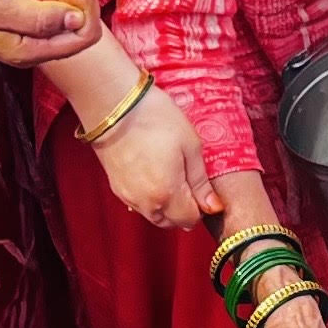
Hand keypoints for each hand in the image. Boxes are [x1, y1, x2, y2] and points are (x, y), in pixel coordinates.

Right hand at [0, 0, 102, 67]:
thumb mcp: (0, 4)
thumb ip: (41, 18)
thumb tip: (77, 20)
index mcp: (26, 51)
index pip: (80, 39)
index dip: (82, 10)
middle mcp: (28, 44)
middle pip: (78, 28)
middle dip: (79, 1)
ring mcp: (24, 29)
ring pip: (67, 16)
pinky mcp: (19, 11)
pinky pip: (51, 6)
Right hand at [84, 74, 219, 230]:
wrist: (114, 105)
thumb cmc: (156, 119)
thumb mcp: (190, 146)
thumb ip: (201, 182)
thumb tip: (213, 207)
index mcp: (167, 195)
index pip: (189, 220)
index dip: (201, 208)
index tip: (202, 188)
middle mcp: (146, 203)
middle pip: (171, 222)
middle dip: (184, 210)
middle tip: (189, 182)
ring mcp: (128, 196)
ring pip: (154, 215)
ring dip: (167, 206)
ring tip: (172, 177)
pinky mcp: (116, 187)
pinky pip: (139, 204)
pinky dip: (150, 198)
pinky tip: (154, 175)